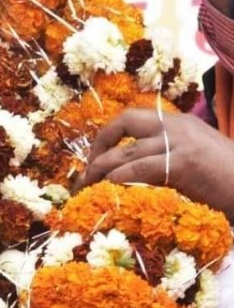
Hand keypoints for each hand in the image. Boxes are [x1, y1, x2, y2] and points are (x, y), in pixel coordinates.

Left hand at [80, 108, 233, 220]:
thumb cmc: (230, 180)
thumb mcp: (198, 157)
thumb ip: (169, 155)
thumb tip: (133, 170)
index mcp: (180, 122)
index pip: (134, 118)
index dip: (110, 135)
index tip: (97, 156)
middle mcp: (177, 126)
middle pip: (124, 121)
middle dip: (99, 144)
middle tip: (87, 170)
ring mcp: (180, 142)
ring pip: (126, 150)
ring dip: (101, 168)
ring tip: (87, 187)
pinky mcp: (183, 162)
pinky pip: (139, 167)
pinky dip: (119, 178)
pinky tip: (109, 189)